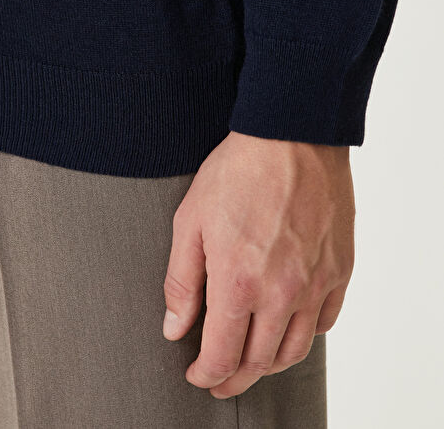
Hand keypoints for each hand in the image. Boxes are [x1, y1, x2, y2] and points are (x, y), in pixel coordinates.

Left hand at [162, 130, 354, 398]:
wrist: (290, 135)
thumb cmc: (237, 172)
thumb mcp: (190, 221)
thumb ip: (181, 281)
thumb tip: (174, 327)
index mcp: (237, 283)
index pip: (221, 355)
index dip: (205, 375)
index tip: (197, 375)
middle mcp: (281, 292)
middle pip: (259, 361)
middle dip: (234, 378)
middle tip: (220, 378)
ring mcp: (315, 282)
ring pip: (294, 349)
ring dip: (269, 363)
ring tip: (253, 359)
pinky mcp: (339, 268)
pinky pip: (325, 321)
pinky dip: (304, 333)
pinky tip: (288, 324)